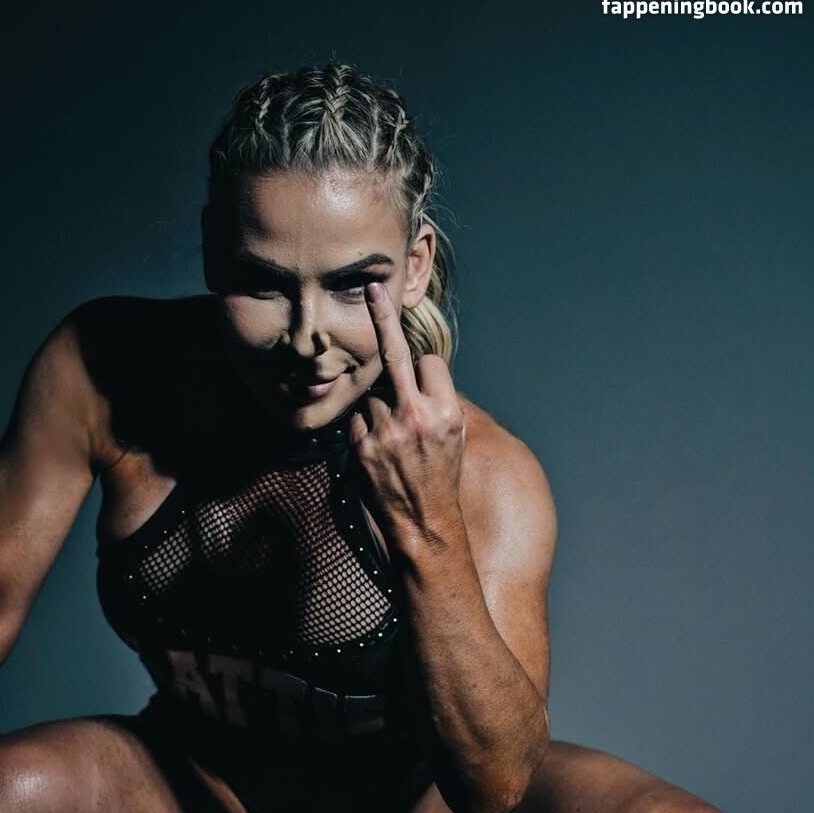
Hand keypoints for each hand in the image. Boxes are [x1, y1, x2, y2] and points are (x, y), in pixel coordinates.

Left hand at [347, 280, 466, 549]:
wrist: (424, 522)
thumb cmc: (441, 476)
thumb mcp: (455, 435)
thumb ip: (437, 399)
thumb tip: (414, 369)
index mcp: (446, 411)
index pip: (427, 362)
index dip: (423, 372)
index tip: (423, 381)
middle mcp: (417, 417)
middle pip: (396, 354)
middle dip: (383, 318)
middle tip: (373, 290)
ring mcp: (387, 432)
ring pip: (373, 394)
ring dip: (378, 408)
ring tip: (393, 441)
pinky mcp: (363, 447)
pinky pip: (358, 418)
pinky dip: (364, 428)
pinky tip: (378, 450)